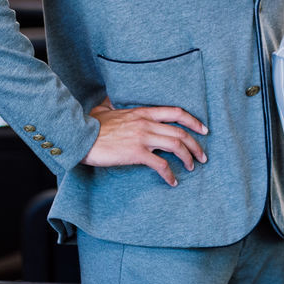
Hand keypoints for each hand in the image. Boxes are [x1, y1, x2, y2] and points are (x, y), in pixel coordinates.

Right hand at [83, 97, 207, 186]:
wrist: (80, 137)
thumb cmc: (91, 125)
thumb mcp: (105, 109)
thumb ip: (113, 105)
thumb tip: (111, 102)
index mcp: (143, 112)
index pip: (176, 112)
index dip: (193, 121)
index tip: (204, 129)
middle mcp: (147, 123)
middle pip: (181, 132)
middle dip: (196, 145)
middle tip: (203, 156)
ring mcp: (143, 137)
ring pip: (176, 145)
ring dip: (188, 157)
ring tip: (193, 167)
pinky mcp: (136, 153)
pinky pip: (160, 164)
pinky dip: (170, 174)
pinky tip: (172, 181)